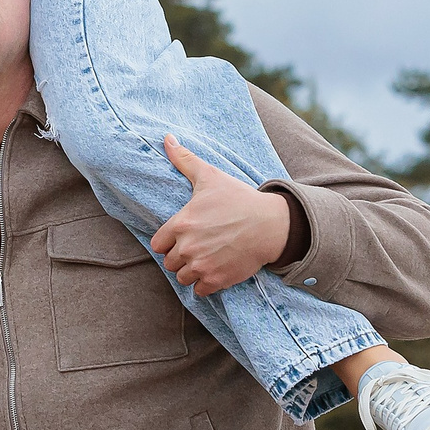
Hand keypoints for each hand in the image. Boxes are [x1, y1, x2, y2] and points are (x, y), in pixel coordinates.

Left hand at [150, 136, 291, 295]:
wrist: (271, 224)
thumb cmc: (239, 199)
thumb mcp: (210, 176)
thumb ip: (184, 160)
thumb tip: (166, 139)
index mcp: (181, 224)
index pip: (158, 244)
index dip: (169, 240)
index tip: (183, 236)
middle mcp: (188, 248)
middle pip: (169, 263)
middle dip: (180, 256)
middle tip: (198, 246)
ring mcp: (202, 266)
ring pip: (182, 278)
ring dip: (191, 271)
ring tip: (206, 258)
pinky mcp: (217, 281)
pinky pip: (199, 291)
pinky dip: (205, 284)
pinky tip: (216, 269)